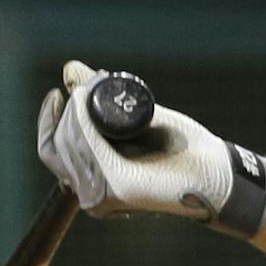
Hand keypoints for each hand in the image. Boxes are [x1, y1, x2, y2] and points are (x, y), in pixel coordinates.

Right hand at [37, 61, 265, 236]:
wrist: (218, 172)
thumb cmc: (182, 149)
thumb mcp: (136, 117)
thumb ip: (104, 100)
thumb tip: (70, 69)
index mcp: (94, 183)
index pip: (51, 151)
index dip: (48, 121)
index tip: (57, 93)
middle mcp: (91, 195)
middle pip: (58, 145)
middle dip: (70, 109)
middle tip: (94, 81)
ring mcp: (100, 195)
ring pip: (70, 144)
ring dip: (78, 111)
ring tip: (98, 86)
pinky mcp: (115, 190)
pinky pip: (88, 149)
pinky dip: (85, 123)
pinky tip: (89, 104)